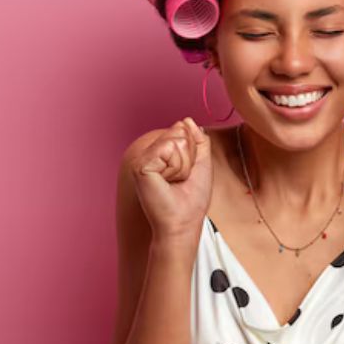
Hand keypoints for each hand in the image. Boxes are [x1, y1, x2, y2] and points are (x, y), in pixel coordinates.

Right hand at [130, 117, 212, 247]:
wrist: (184, 222)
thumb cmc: (192, 199)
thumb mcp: (202, 163)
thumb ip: (198, 140)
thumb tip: (186, 120)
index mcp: (162, 153)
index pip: (183, 130)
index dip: (193, 151)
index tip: (188, 173)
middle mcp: (150, 153)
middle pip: (180, 133)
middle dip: (189, 157)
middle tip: (182, 178)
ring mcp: (144, 159)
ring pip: (175, 141)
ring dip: (183, 164)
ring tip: (175, 180)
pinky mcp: (141, 166)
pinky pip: (167, 150)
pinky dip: (175, 167)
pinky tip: (166, 181)